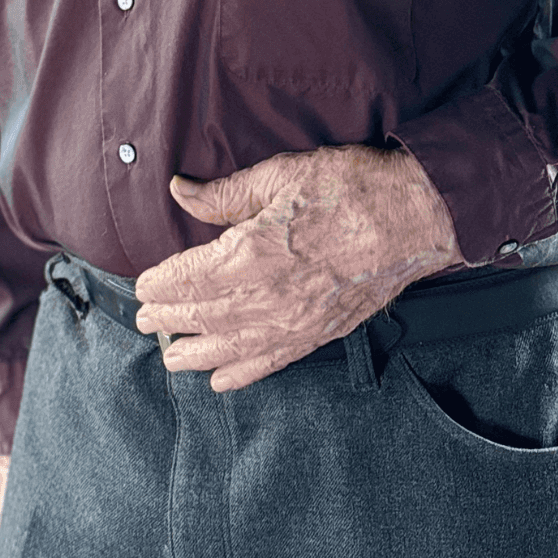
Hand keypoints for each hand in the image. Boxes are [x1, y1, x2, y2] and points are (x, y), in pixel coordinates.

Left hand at [132, 143, 462, 392]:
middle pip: (203, 316)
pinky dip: (242, 375)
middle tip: (146, 320)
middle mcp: (268, 297)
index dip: (160, 285)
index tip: (142, 286)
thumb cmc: (350, 189)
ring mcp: (295, 322)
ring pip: (230, 348)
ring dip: (195, 353)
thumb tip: (180, 192)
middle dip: (169, 319)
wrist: (414, 218)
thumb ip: (225, 193)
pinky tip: (221, 381)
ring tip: (172, 356)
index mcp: (252, 253)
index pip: (189, 278)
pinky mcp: (319, 334)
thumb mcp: (280, 176)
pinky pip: (270, 363)